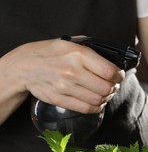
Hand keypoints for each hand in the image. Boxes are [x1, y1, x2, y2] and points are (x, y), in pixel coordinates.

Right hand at [2, 37, 124, 113]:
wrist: (24, 66)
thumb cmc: (49, 53)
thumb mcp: (69, 43)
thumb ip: (90, 48)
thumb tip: (111, 57)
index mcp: (78, 54)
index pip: (109, 71)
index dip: (118, 76)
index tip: (118, 76)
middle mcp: (72, 71)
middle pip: (106, 87)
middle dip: (113, 88)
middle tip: (112, 86)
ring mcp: (65, 86)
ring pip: (98, 99)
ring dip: (106, 98)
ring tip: (105, 94)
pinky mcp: (59, 99)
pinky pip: (86, 108)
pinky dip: (96, 107)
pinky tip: (97, 103)